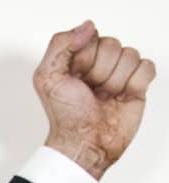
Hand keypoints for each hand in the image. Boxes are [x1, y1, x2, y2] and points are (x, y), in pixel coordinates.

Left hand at [33, 20, 154, 178]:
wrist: (85, 144)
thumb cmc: (65, 116)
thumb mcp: (47, 78)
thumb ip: (60, 45)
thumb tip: (87, 26)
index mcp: (77, 59)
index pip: (92, 37)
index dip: (84, 58)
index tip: (75, 78)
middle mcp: (99, 64)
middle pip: (113, 45)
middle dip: (100, 71)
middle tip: (91, 92)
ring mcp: (119, 74)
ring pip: (130, 55)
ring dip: (116, 80)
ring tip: (104, 98)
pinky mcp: (137, 85)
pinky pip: (147, 67)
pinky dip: (135, 83)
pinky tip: (122, 98)